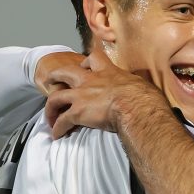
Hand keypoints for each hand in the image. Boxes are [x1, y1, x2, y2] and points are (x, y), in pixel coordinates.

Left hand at [43, 51, 169, 138]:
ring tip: (49, 115)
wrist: (137, 109)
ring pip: (56, 97)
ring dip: (50, 107)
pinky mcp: (77, 113)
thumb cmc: (145, 99)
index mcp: (108, 72)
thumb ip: (135, 86)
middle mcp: (90, 81)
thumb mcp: (141, 86)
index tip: (85, 66)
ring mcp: (81, 96)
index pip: (94, 58)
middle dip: (55, 75)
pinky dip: (57, 128)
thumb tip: (142, 91)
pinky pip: (62, 121)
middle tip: (50, 80)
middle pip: (65, 72)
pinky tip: (57, 135)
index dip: (87, 61)